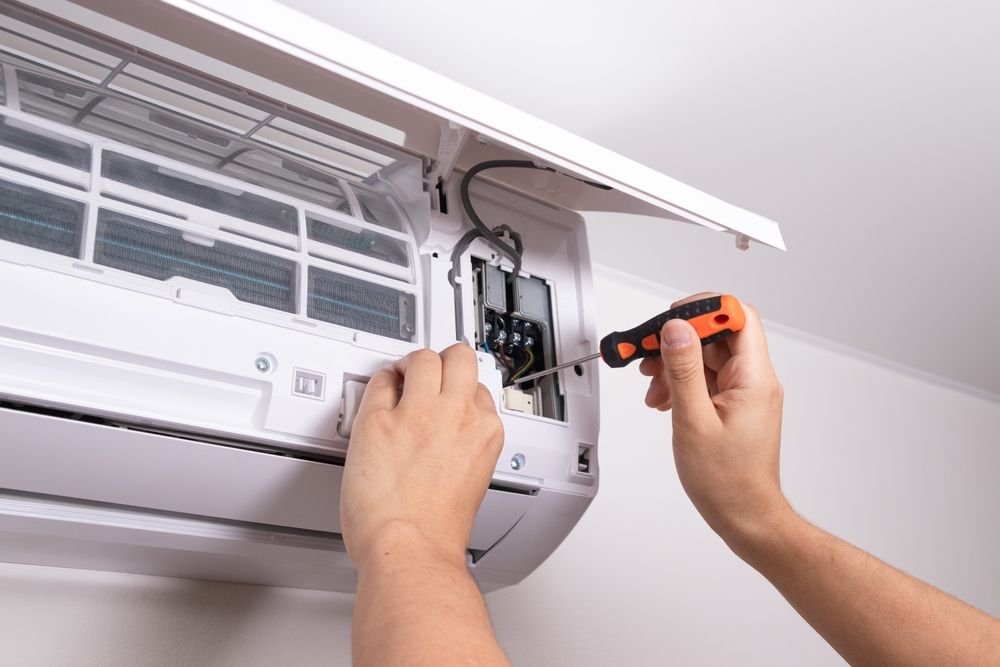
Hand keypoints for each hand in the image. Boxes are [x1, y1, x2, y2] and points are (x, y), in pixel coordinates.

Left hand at [340, 344, 504, 571]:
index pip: (480, 390)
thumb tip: (450, 441)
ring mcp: (417, 414)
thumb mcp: (473, 482)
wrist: (410, 551)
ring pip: (423, 358)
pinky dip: (379, 384)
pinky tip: (378, 395)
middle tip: (428, 372)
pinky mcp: (379, 420)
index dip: (460, 392)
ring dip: (411, 364)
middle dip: (444, 360)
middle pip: (459, 358)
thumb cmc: (437, 533)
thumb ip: (465, 450)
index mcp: (484, 433)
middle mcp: (456, 416)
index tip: (449, 396)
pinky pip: (380, 381)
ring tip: (402, 376)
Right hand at [639, 294, 789, 547]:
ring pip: (708, 358)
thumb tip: (676, 329)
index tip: (673, 318)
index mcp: (754, 379)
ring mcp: (745, 394)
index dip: (704, 309)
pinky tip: (664, 400)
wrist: (744, 515)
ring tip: (654, 385)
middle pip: (718, 336)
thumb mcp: (694, 420)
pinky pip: (707, 380)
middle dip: (679, 341)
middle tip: (650, 352)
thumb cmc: (727, 481)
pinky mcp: (734, 406)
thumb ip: (684, 370)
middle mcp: (755, 381)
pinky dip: (682, 383)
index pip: (738, 318)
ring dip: (676, 365)